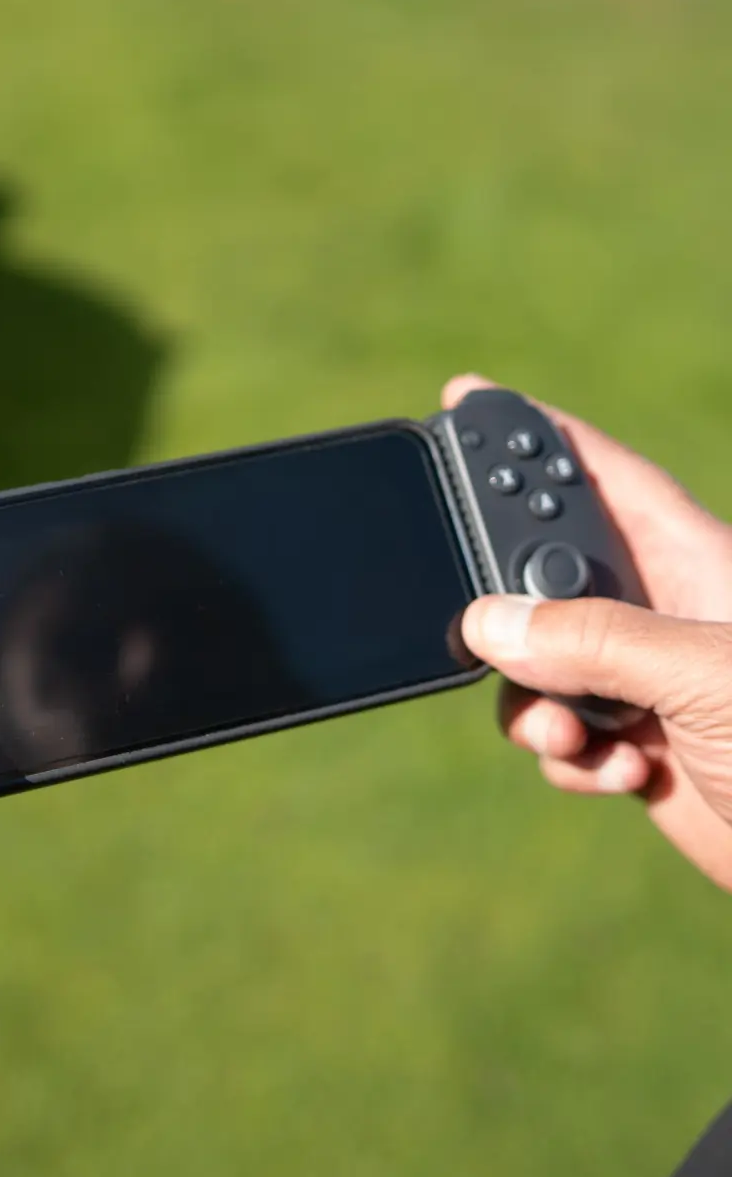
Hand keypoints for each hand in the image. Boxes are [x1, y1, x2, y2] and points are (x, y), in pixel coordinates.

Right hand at [444, 375, 731, 890]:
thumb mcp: (707, 672)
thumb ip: (594, 639)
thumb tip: (486, 624)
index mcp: (694, 562)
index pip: (602, 473)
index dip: (536, 432)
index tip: (467, 401)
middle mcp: (661, 611)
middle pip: (545, 569)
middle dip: (506, 598)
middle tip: (481, 620)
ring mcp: (645, 679)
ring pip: (535, 660)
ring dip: (532, 704)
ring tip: (576, 736)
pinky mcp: (632, 744)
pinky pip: (555, 729)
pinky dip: (564, 755)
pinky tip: (618, 775)